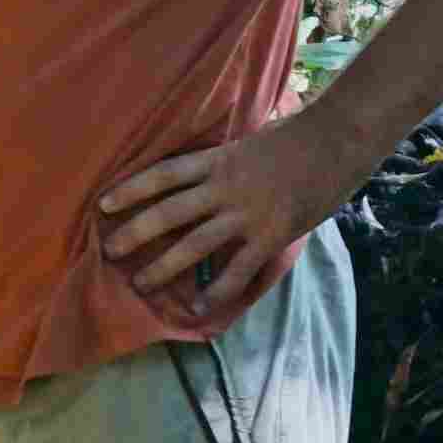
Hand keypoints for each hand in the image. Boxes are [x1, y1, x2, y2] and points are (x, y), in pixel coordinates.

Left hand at [99, 110, 362, 314]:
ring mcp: (247, 213)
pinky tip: (200, 307)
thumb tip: (210, 163)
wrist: (339, 140)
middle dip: (135, 233)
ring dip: (163, 267)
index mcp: (218, 160)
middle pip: (168, 213)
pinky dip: (218, 290)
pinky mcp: (271, 234)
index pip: (163, 175)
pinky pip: (238, 269)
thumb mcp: (251, 137)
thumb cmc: (299, 134)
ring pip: (194, 244)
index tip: (103, 204)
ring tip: (140, 283)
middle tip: (109, 251)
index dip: (131, 189)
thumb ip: (227, 156)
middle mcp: (224, 187)